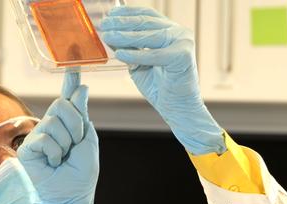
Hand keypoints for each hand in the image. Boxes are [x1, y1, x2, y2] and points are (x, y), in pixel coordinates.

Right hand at [17, 71, 98, 203]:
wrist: (70, 197)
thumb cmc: (80, 174)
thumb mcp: (88, 142)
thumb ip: (82, 115)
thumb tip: (80, 88)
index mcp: (68, 125)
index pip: (68, 98)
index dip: (70, 81)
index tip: (74, 64)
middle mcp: (51, 126)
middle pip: (62, 105)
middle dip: (75, 125)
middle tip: (74, 145)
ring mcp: (37, 136)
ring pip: (54, 121)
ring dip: (65, 142)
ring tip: (62, 158)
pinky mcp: (27, 148)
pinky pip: (44, 138)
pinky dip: (54, 152)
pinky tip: (52, 163)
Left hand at [100, 5, 225, 154]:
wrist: (177, 107)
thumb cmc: (159, 87)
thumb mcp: (138, 64)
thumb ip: (128, 49)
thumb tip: (110, 35)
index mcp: (169, 31)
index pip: (146, 15)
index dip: (126, 13)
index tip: (109, 16)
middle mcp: (178, 33)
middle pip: (145, 22)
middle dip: (122, 23)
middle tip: (104, 25)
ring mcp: (182, 42)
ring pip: (148, 36)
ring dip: (125, 36)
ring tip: (107, 36)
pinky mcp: (183, 56)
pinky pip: (153, 55)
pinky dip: (135, 55)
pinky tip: (120, 54)